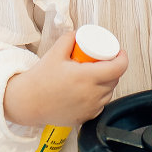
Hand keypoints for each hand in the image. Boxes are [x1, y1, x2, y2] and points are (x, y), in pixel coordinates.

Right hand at [3, 30, 129, 127]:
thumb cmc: (40, 80)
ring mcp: (90, 108)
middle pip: (115, 79)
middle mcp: (91, 94)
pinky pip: (101, 104)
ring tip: (96, 75)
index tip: (119, 52)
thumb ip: (69, 39)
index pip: (118, 68)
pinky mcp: (86, 117)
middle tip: (104, 61)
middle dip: (114, 68)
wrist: (28, 103)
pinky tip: (89, 90)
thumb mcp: (55, 53)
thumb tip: (79, 34)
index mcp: (86, 77)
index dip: (122, 58)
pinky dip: (99, 96)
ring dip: (107, 82)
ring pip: (109, 92)